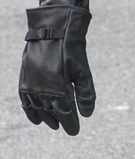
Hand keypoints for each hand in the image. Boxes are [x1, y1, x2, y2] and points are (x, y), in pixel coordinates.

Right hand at [19, 0, 95, 135]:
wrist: (51, 28)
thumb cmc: (71, 48)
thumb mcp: (83, 70)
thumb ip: (85, 93)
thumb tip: (86, 114)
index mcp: (58, 88)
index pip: (65, 114)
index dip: (70, 124)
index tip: (76, 131)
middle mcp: (42, 89)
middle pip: (52, 112)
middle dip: (60, 121)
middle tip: (68, 127)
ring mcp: (31, 84)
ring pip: (38, 108)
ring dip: (46, 117)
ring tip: (54, 124)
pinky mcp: (24, 78)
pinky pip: (25, 101)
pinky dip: (30, 111)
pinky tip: (36, 118)